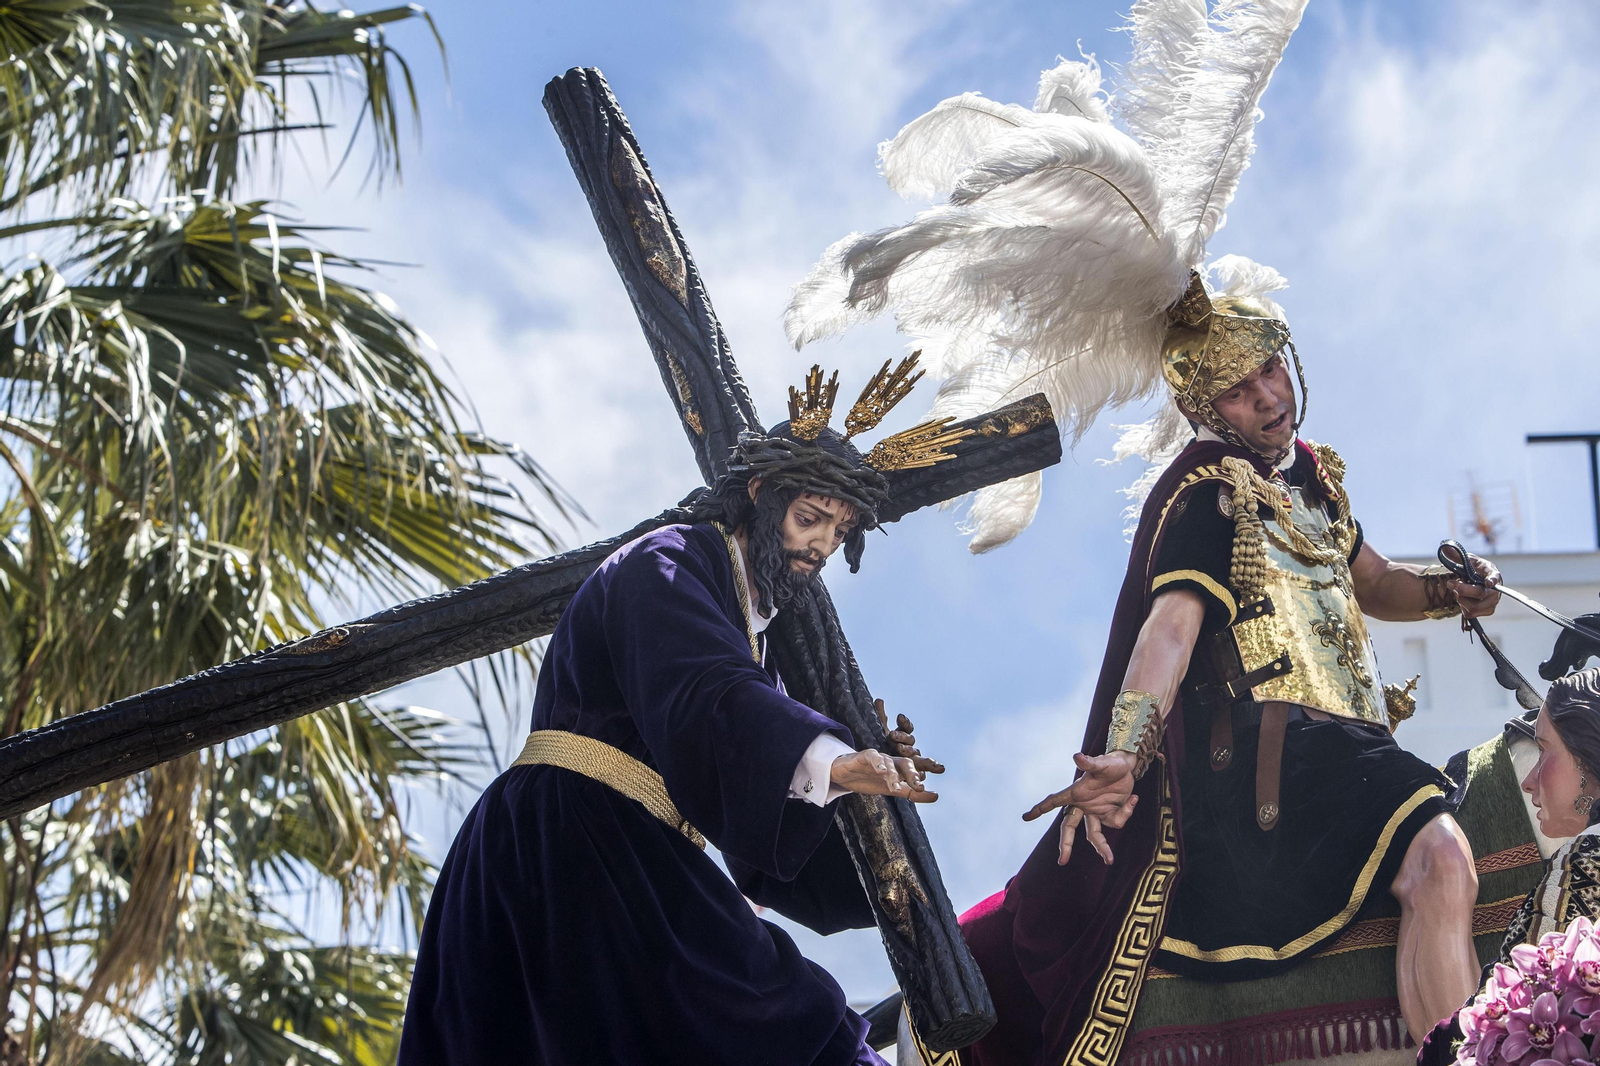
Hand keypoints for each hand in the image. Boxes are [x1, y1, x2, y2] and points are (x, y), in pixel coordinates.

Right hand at [830, 748, 937, 802]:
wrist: (844, 775)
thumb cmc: (869, 779)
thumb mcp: (892, 789)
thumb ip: (912, 793)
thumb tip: (936, 796)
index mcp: (898, 768)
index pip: (914, 768)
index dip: (927, 768)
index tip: (940, 771)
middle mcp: (890, 761)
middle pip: (905, 762)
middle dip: (912, 773)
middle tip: (918, 785)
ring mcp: (877, 758)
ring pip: (889, 762)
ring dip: (893, 774)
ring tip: (895, 787)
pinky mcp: (863, 756)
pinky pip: (872, 756)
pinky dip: (877, 761)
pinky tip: (881, 770)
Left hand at [873, 699, 945, 774]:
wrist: (876, 766)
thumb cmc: (879, 745)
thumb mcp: (878, 732)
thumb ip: (881, 717)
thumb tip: (880, 700)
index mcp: (902, 735)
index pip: (906, 727)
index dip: (904, 722)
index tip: (899, 717)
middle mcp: (908, 746)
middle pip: (910, 741)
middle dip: (903, 738)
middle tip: (893, 737)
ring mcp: (910, 760)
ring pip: (917, 756)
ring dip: (917, 755)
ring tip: (907, 752)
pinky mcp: (911, 773)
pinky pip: (919, 774)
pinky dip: (922, 775)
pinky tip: (923, 777)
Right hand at [1023, 751, 1138, 865]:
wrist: (1126, 768)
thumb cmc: (1110, 763)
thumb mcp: (1102, 763)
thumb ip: (1090, 763)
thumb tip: (1077, 756)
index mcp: (1076, 793)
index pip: (1055, 801)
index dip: (1040, 808)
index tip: (1026, 817)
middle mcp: (1084, 805)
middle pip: (1070, 827)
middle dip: (1066, 844)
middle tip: (1062, 861)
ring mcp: (1096, 812)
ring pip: (1094, 835)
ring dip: (1101, 848)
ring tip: (1109, 860)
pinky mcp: (1109, 815)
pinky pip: (1116, 822)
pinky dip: (1126, 812)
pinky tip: (1132, 799)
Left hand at [1452, 557, 1501, 618]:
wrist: (1473, 580)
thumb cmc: (1471, 569)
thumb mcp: (1465, 559)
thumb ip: (1456, 554)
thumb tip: (1445, 548)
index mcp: (1492, 572)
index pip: (1494, 576)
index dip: (1492, 580)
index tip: (1488, 583)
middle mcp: (1496, 589)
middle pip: (1479, 593)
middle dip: (1461, 589)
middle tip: (1450, 583)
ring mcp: (1493, 602)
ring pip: (1473, 606)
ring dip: (1460, 599)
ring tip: (1458, 591)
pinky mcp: (1487, 611)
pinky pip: (1470, 613)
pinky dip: (1462, 607)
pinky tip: (1462, 599)